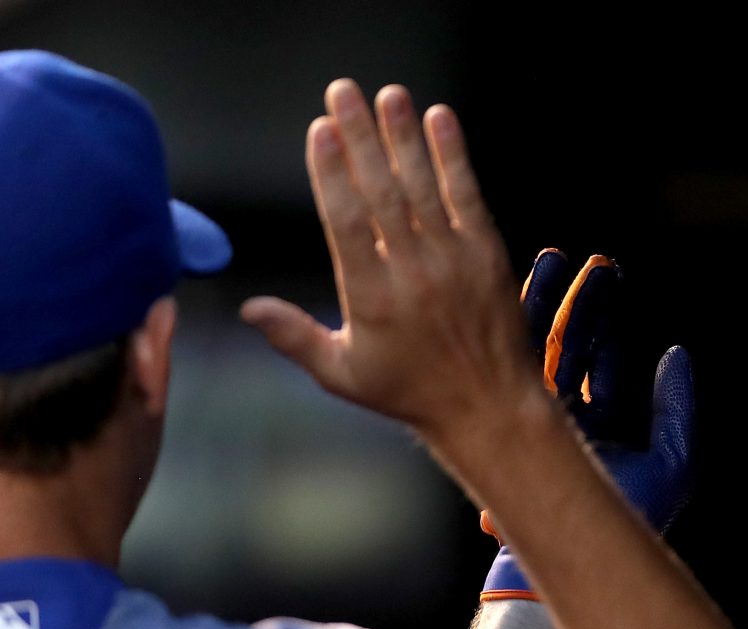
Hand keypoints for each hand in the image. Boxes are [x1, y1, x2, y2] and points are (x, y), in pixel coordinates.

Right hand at [241, 79, 548, 462]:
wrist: (490, 407)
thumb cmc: (411, 392)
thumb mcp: (343, 374)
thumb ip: (295, 337)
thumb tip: (247, 308)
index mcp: (371, 297)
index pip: (346, 223)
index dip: (332, 173)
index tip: (319, 130)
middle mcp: (412, 272)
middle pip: (382, 193)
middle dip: (361, 139)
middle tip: (343, 91)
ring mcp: (453, 261)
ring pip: (424, 188)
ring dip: (404, 137)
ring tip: (388, 95)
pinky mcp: (487, 255)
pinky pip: (468, 197)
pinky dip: (454, 157)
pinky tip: (440, 120)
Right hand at [483, 251, 695, 599]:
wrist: (585, 556)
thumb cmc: (632, 519)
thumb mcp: (673, 460)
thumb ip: (678, 408)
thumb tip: (678, 354)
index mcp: (596, 423)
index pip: (597, 358)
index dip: (603, 314)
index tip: (608, 272)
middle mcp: (559, 416)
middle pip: (566, 344)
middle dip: (577, 301)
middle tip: (589, 260)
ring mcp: (529, 418)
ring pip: (535, 349)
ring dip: (544, 303)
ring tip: (553, 259)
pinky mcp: (507, 420)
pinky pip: (510, 367)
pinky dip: (514, 329)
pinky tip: (517, 291)